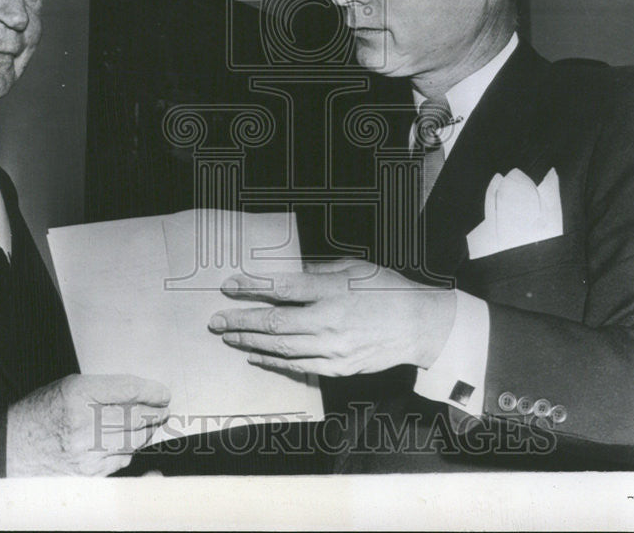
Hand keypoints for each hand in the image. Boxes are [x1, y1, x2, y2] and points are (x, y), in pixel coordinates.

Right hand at [6, 373, 170, 475]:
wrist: (11, 448)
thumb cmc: (40, 414)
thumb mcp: (69, 387)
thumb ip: (103, 390)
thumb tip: (140, 396)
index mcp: (78, 394)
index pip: (128, 390)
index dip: (152, 391)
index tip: (163, 394)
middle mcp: (83, 423)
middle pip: (136, 417)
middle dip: (155, 414)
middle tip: (163, 411)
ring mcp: (85, 451)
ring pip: (132, 441)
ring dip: (146, 433)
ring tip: (150, 426)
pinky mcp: (87, 473)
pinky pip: (121, 461)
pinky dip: (129, 451)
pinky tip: (129, 444)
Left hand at [208, 260, 455, 376]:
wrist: (417, 325)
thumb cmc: (386, 289)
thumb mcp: (354, 267)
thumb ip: (318, 272)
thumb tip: (289, 273)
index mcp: (332, 290)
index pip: (282, 289)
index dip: (252, 287)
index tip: (229, 285)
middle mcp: (329, 320)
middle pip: (274, 323)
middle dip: (240, 321)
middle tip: (216, 320)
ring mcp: (332, 347)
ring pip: (281, 348)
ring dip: (250, 343)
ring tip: (229, 338)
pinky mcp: (337, 366)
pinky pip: (297, 366)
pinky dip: (273, 362)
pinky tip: (256, 358)